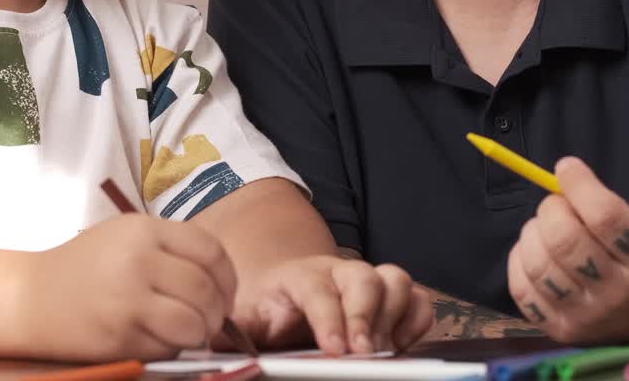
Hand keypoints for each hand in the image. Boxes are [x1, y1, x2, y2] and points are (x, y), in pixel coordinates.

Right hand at [28, 213, 237, 361]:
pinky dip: (174, 347)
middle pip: (205, 289)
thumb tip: (219, 281)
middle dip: (218, 310)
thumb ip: (170, 249)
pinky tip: (164, 340)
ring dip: (201, 332)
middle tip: (213, 319)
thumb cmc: (83, 267)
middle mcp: (138, 261)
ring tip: (194, 332)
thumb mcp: (126, 237)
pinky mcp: (119, 336)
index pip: (210, 250)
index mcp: (144, 230)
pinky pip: (166, 346)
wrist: (29, 298)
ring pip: (192, 322)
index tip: (226, 291)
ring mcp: (128, 300)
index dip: (227, 276)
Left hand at [237, 256, 432, 354]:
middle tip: (362, 354)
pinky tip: (399, 345)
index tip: (334, 349)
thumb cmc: (270, 313)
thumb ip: (234, 333)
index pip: (318, 289)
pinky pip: (417, 299)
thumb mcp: (247, 321)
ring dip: (393, 315)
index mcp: (301, 277)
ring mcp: (368, 282)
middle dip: (366, 316)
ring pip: (395, 280)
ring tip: (381, 351)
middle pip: (364, 278)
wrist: (288, 297)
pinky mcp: (391, 298)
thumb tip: (211, 347)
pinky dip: (416, 320)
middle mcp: (339, 273)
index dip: (329, 317)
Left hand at [506, 119, 628, 342]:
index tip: (568, 166)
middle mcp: (622, 294)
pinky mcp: (564, 331)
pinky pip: (523, 290)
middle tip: (559, 198)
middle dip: (552, 206)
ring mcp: (591, 317)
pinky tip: (538, 248)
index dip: (577, 183)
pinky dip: (520, 260)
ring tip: (551, 222)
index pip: (604, 216)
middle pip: (565, 241)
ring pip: (540, 264)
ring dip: (534, 230)